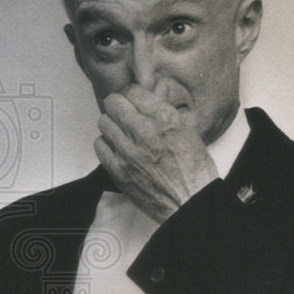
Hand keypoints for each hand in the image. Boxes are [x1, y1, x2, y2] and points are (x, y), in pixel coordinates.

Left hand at [94, 83, 217, 223]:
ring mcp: (128, 152)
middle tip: (125, 115)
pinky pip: (99, 145)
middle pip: (113, 103)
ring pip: (104, 122)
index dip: (133, 95)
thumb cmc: (193, 170)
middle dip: (119, 106)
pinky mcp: (118, 170)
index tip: (135, 102)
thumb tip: (156, 90)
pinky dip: (106, 144)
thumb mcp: (189, 131)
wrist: (189, 202)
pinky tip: (117, 148)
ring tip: (122, 133)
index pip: (134, 91)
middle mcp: (144, 132)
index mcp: (165, 119)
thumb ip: (167, 110)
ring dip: (111, 125)